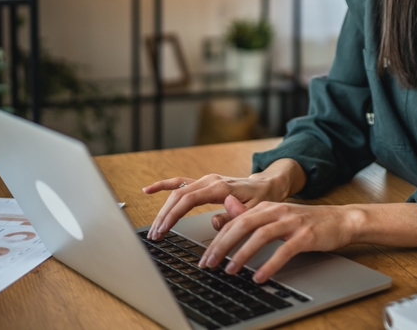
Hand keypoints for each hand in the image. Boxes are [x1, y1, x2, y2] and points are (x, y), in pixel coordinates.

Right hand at [143, 159, 304, 239]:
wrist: (267, 185)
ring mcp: (205, 180)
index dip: (173, 215)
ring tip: (154, 228)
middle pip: (179, 196)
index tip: (163, 229)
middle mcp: (210, 181)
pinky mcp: (203, 182)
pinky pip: (180, 182)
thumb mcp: (253, 210)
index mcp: (221, 188)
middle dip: (164, 216)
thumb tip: (213, 222)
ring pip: (177, 191)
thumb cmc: (261, 199)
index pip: (189, 200)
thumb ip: (233, 216)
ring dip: (163, 209)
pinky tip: (149, 190)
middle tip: (155, 235)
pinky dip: (164, 185)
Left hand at [201, 198, 416, 283]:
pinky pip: (284, 250)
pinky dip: (270, 264)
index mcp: (268, 207)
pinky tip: (260, 277)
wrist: (341, 220)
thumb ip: (252, 214)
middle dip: (222, 245)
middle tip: (209, 264)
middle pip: (243, 225)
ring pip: (261, 236)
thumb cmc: (308, 222)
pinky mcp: (305, 236)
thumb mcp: (278, 216)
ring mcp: (292, 222)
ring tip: (230, 270)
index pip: (235, 220)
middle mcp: (277, 211)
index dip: (217, 238)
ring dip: (242, 254)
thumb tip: (226, 208)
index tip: (204, 256)